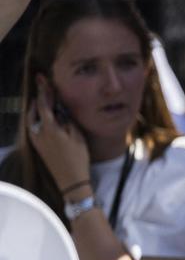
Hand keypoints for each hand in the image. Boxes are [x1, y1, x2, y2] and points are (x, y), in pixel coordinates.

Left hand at [27, 76, 89, 190]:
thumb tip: (61, 111)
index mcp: (49, 128)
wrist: (70, 180)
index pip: (43, 104)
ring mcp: (36, 140)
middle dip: (38, 98)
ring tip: (42, 100)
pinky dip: (37, 118)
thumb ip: (67, 120)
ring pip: (32, 118)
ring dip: (36, 108)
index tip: (42, 79)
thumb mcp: (77, 136)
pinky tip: (43, 116)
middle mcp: (38, 132)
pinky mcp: (37, 146)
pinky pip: (33, 126)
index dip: (43, 91)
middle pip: (34, 110)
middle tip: (42, 86)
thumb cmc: (78, 158)